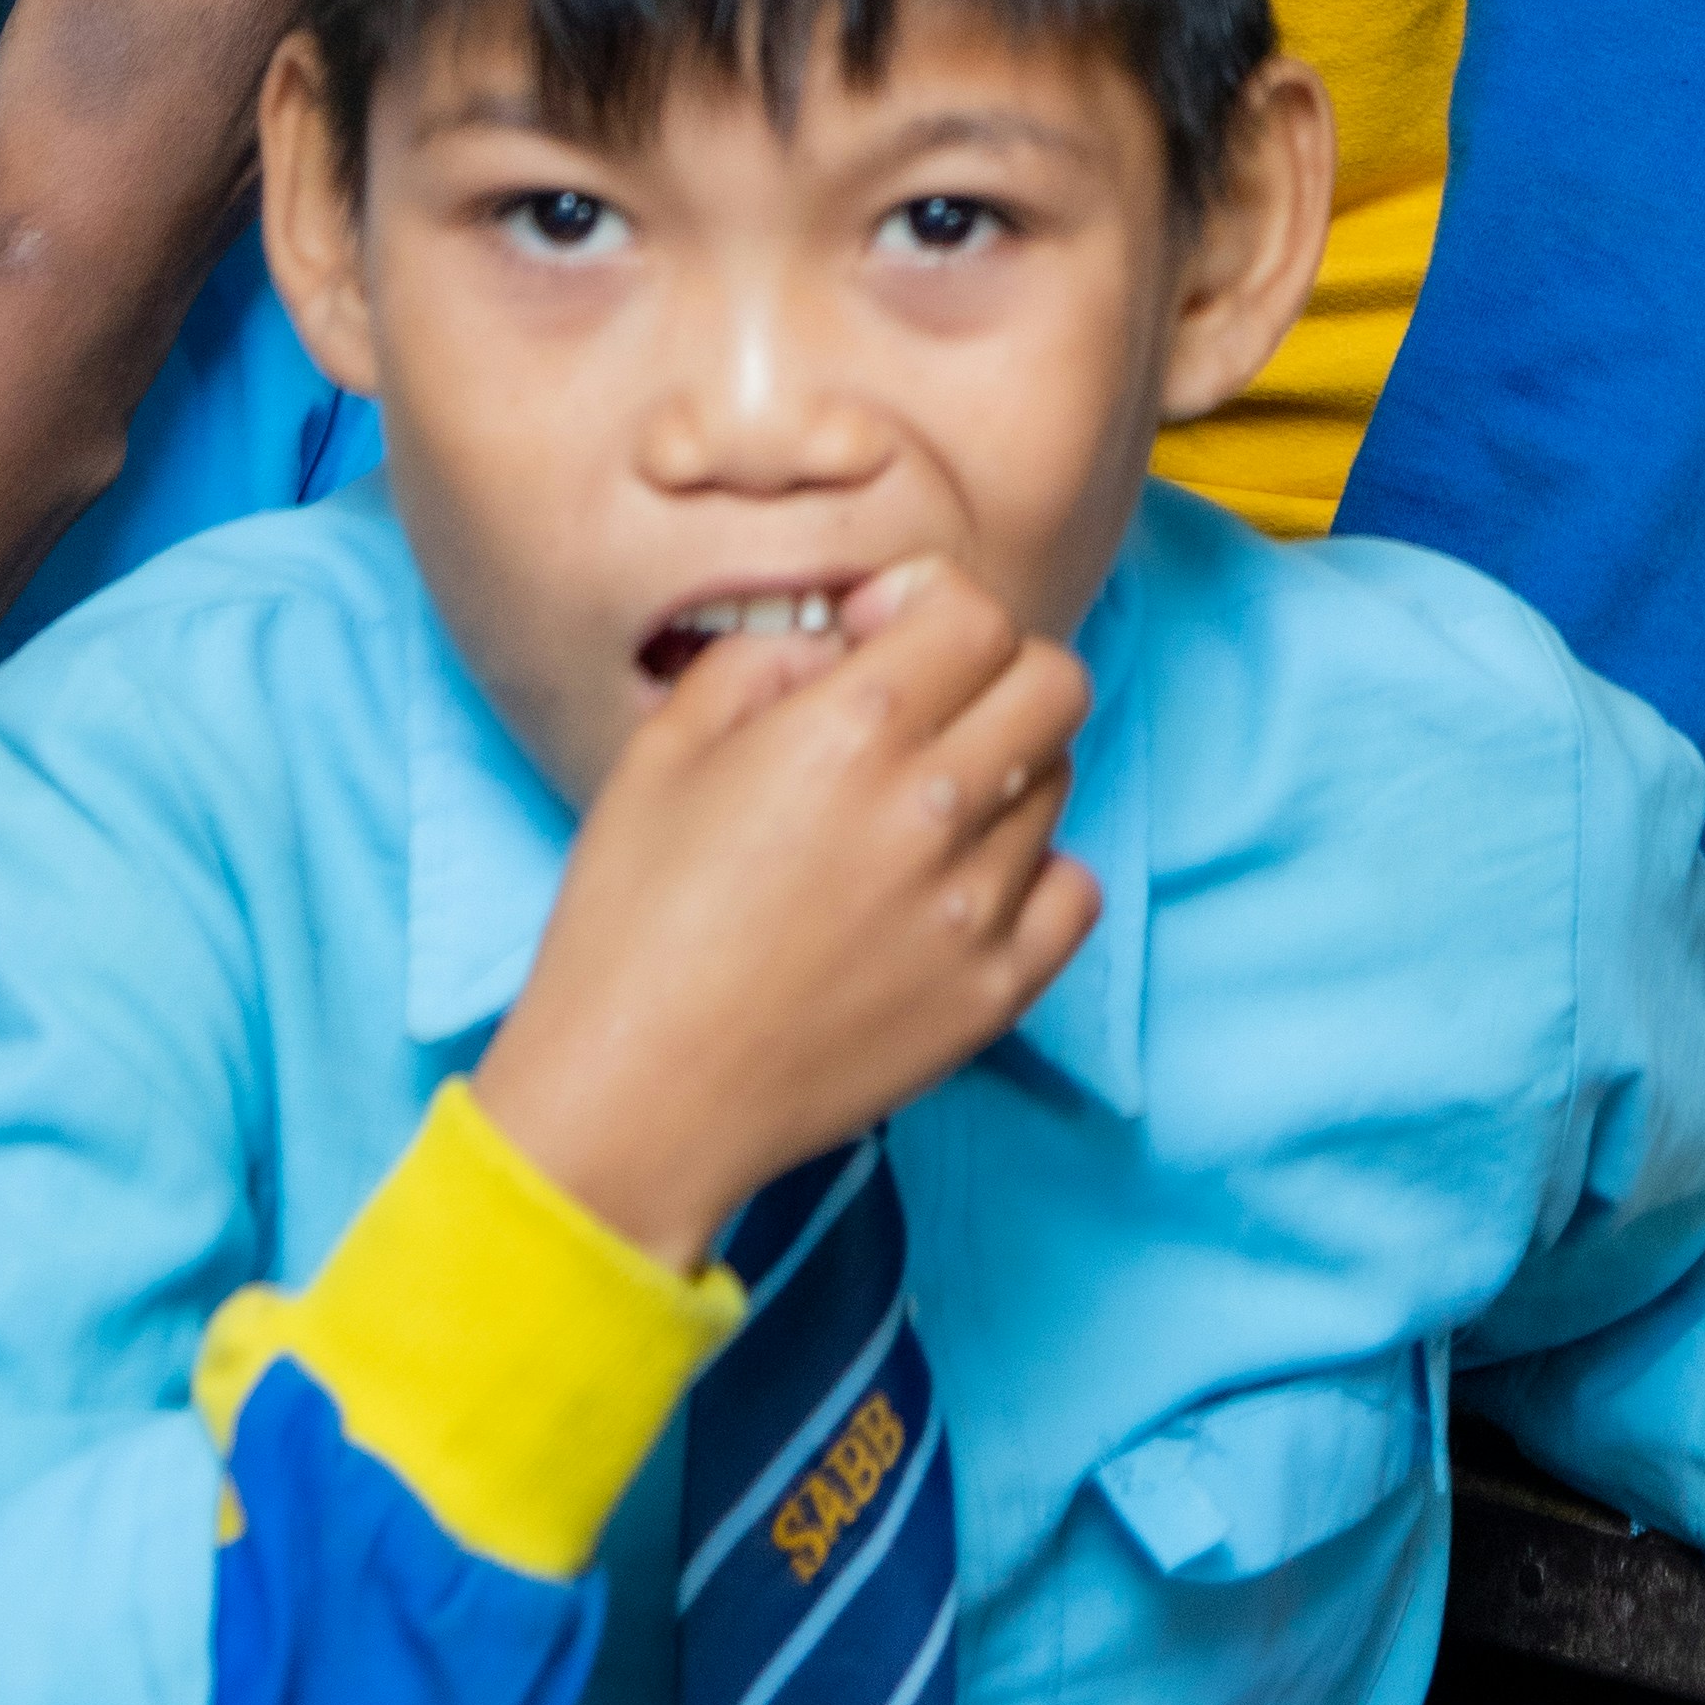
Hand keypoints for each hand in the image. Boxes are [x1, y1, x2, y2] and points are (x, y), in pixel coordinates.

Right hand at [476, 560, 1095, 1269]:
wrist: (637, 1098)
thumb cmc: (630, 920)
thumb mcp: (663, 746)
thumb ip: (763, 659)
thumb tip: (842, 643)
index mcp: (851, 728)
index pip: (978, 612)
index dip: (928, 606)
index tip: (879, 638)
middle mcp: (933, 805)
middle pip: (1053, 684)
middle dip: (992, 673)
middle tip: (926, 709)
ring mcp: (975, 906)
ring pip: (1057, 782)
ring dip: (1003, 772)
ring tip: (918, 812)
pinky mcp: (993, 993)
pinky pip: (1074, 892)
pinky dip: (1036, 873)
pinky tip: (961, 884)